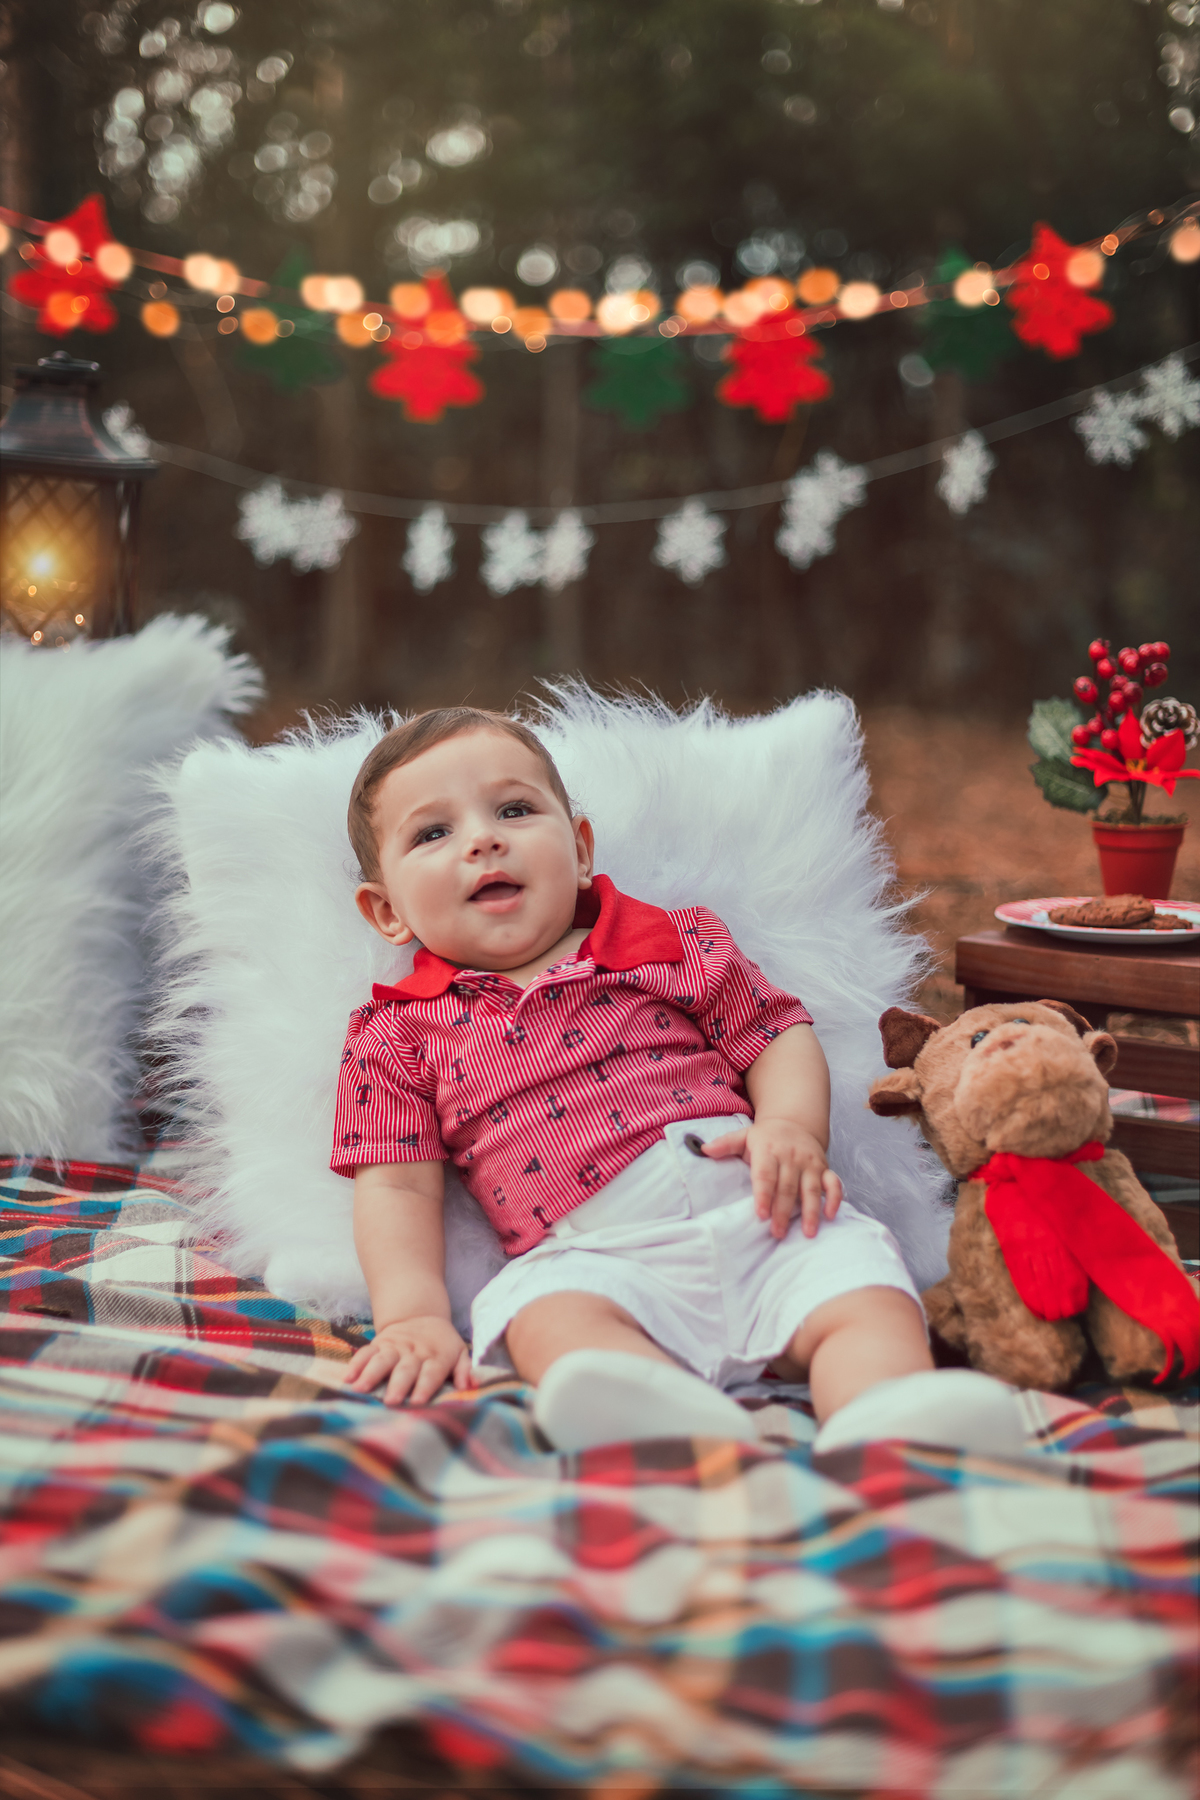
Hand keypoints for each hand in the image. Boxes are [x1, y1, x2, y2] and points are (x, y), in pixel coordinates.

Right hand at [344, 1315, 471, 1406]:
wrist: (420, 1315)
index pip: (431, 1372)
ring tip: (361, 1390)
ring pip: (382, 1360)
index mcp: (437, 1355)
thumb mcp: (459, 1351)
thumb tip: (467, 1386)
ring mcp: (394, 1347)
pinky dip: (355, 1364)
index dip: (425, 1386)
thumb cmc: (442, 1343)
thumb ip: (464, 1369)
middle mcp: (414, 1352)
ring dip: (371, 1374)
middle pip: (405, 1368)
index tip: (417, 1402)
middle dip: (398, 1384)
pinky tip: (348, 1378)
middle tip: (391, 1401)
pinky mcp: (378, 1343)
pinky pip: (365, 1352)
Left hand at [703, 1119, 842, 1238]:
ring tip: (807, 1233)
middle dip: (783, 1211)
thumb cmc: (765, 1136)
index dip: (764, 1195)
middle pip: (787, 1187)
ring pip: (811, 1189)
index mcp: (769, 1150)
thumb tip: (703, 1149)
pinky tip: (830, 1215)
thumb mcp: (744, 1136)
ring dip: (810, 1212)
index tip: (761, 1214)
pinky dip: (835, 1199)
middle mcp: (791, 1157)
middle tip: (777, 1232)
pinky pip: (833, 1183)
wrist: (795, 1121)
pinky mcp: (824, 1168)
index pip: (766, 1175)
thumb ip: (725, 1144)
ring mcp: (810, 1163)